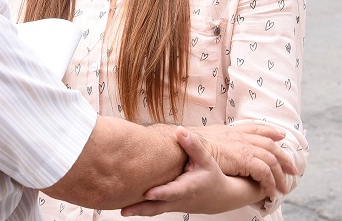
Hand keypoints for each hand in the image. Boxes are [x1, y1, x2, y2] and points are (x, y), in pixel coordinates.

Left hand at [120, 127, 262, 215]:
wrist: (219, 197)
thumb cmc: (211, 176)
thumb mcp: (206, 159)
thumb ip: (193, 145)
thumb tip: (180, 130)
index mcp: (187, 188)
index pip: (172, 192)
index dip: (160, 193)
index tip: (148, 193)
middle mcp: (178, 199)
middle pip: (158, 207)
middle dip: (141, 209)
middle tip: (124, 211)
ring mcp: (173, 205)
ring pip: (154, 211)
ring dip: (138, 211)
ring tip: (121, 210)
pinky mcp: (168, 206)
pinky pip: (154, 209)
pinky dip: (142, 209)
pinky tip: (127, 205)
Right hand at [190, 124, 295, 196]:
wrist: (183, 146)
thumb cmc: (187, 144)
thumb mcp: (201, 138)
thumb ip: (210, 141)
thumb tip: (206, 146)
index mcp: (230, 131)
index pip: (255, 128)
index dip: (269, 131)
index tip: (280, 135)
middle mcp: (239, 136)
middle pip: (269, 143)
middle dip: (283, 156)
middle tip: (292, 167)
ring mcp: (243, 147)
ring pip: (271, 160)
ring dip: (279, 175)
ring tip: (283, 187)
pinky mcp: (245, 159)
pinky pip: (265, 173)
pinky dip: (270, 183)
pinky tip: (271, 192)